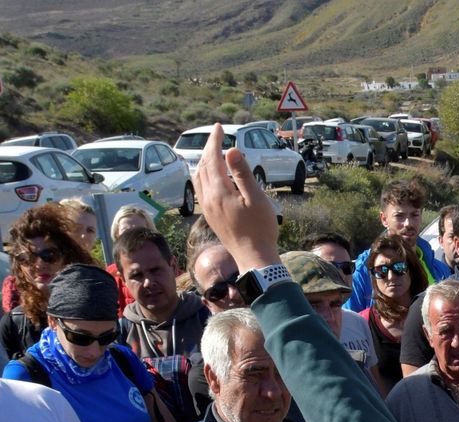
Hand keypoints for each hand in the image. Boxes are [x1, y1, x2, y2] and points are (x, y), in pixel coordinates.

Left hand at [192, 122, 279, 273]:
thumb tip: (231, 150)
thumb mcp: (256, 199)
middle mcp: (208, 199)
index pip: (212, 159)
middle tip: (218, 135)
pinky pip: (200, 189)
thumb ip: (243, 173)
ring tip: (214, 152)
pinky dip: (204, 175)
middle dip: (209, 148)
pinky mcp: (210, 217)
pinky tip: (212, 176)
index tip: (219, 127)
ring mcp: (207, 209)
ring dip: (204, 161)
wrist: (254, 257)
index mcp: (219, 192)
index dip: (214, 141)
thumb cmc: (260, 229)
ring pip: (198, 178)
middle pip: (202, 166)